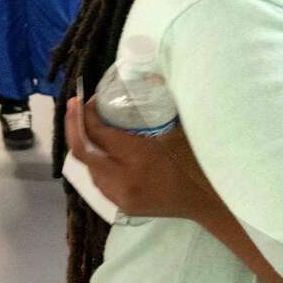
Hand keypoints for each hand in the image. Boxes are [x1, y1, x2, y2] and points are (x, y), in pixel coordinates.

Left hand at [65, 96, 218, 220]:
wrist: (208, 203)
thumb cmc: (199, 164)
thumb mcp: (181, 132)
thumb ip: (161, 107)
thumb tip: (149, 76)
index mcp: (140, 158)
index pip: (99, 134)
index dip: (87, 114)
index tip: (88, 99)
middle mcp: (124, 180)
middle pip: (83, 152)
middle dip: (74, 126)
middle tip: (75, 106)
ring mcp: (120, 197)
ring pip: (89, 168)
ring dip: (87, 146)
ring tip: (90, 127)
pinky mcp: (122, 206)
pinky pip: (100, 181)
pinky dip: (98, 163)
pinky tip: (105, 153)